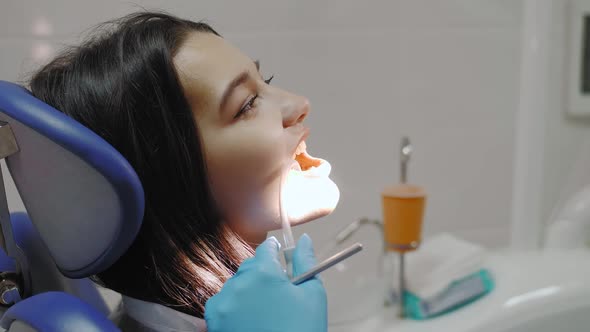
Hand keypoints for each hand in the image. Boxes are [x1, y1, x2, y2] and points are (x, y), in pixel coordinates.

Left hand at [205, 234, 326, 331]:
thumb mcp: (312, 296)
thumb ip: (306, 262)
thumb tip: (304, 240)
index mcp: (263, 273)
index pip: (266, 249)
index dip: (276, 253)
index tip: (279, 260)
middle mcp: (238, 284)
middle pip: (249, 267)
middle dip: (262, 276)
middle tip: (278, 296)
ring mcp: (222, 304)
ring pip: (235, 285)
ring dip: (247, 292)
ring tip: (265, 314)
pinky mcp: (213, 322)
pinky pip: (222, 304)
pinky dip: (234, 309)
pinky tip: (251, 323)